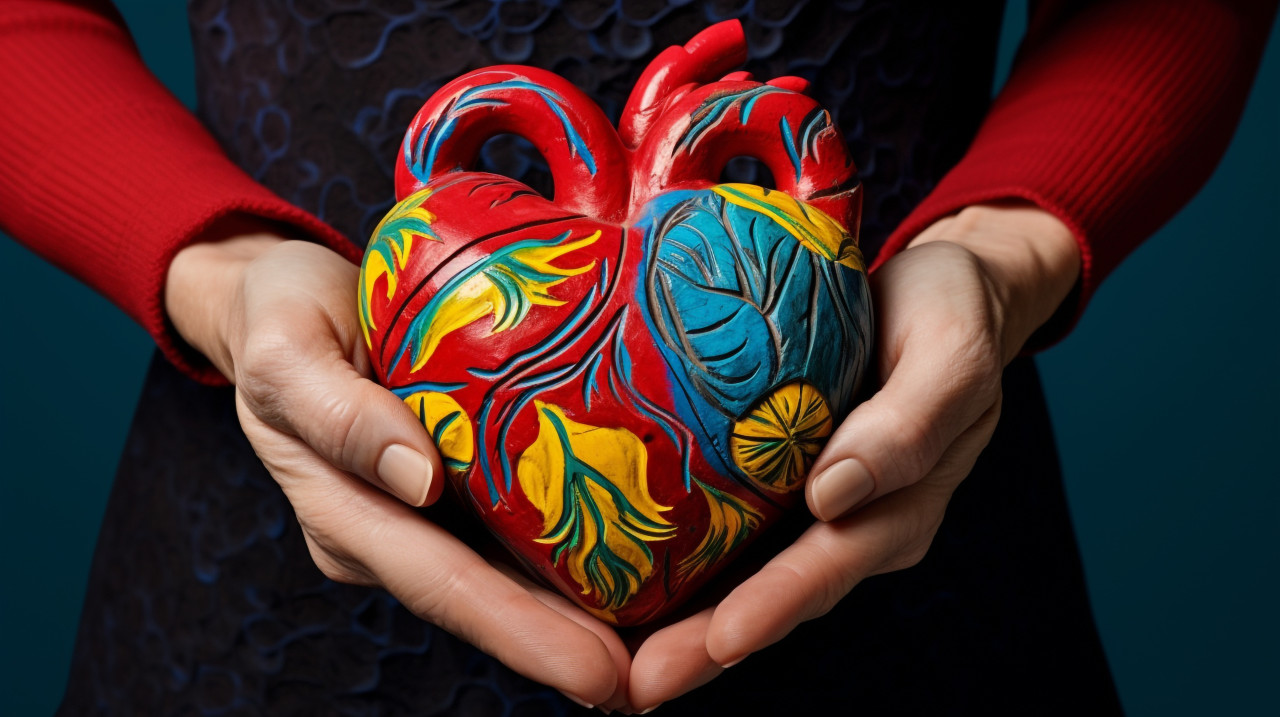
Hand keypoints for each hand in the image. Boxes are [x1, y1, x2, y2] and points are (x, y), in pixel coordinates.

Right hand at [165, 217, 629, 708]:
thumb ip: (340, 415)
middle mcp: (394, 532)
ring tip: (669, 645)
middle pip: (491, 602)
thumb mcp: (289, 349)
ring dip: (585, 617)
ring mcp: (427, 515)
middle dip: (573, 648)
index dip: (523, 634)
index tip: (596, 670)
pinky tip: (639, 564)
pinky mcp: (456, 484)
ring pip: (513, 577)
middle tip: (657, 679)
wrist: (285, 295)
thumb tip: (415, 477)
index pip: (445, 586)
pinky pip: (518, 528)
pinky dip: (576, 553)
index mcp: (348, 517)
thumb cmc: (282, 315)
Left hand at [623, 202, 1081, 709]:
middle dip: (705, 649)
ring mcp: (813, 510)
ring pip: (744, 579)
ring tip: (615, 668)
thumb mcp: (947, 352)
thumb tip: (836, 495)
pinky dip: (682, 569)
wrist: (938, 290)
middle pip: (774, 596)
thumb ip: (908, 425)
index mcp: (898, 504)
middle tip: (637, 688)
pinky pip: (730, 536)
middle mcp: (850, 522)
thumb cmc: (947, 313)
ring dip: (684, 627)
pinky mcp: (779, 483)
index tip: (717, 643)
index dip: (772, 607)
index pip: (827, 567)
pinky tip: (623, 584)